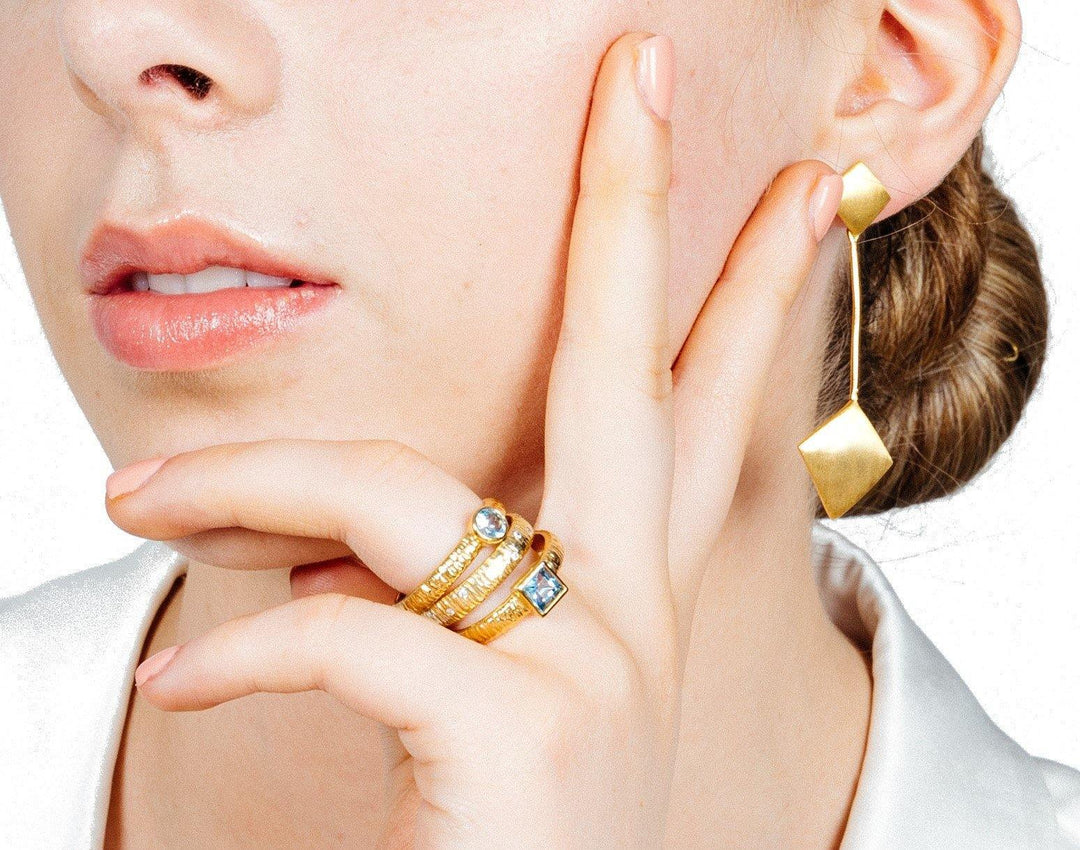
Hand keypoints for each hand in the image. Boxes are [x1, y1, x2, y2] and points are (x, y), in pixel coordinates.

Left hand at [106, 30, 841, 847]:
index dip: (755, 285)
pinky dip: (246, 645)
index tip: (795, 177)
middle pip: (636, 362)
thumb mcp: (518, 684)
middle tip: (645, 72)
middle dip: (638, 206)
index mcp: (638, 589)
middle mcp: (639, 608)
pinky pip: (347, 633)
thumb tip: (378, 518)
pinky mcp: (521, 727)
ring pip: (404, 493)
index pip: (713, 403)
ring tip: (137, 497)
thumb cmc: (505, 825)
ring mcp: (596, 663)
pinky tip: (190, 673)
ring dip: (251, 480)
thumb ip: (479, 581)